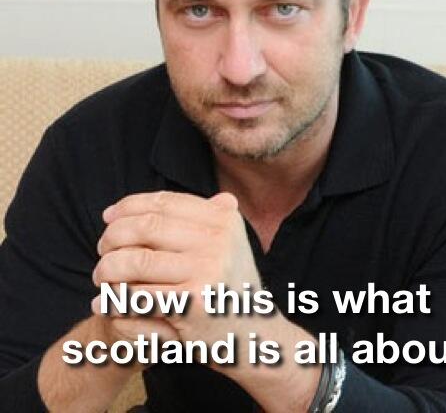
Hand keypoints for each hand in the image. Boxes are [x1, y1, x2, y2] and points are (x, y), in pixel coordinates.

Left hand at [92, 191, 262, 346]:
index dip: (130, 205)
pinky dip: (114, 299)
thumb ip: (195, 218)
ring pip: (137, 260)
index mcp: (223, 220)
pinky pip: (138, 296)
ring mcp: (208, 271)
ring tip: (102, 276)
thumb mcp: (226, 243)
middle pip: (147, 226)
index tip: (108, 215)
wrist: (251, 335)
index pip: (165, 202)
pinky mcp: (193, 303)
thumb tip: (142, 203)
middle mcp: (219, 240)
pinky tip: (105, 303)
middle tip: (101, 249)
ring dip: (108, 268)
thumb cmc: (227, 286)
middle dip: (114, 235)